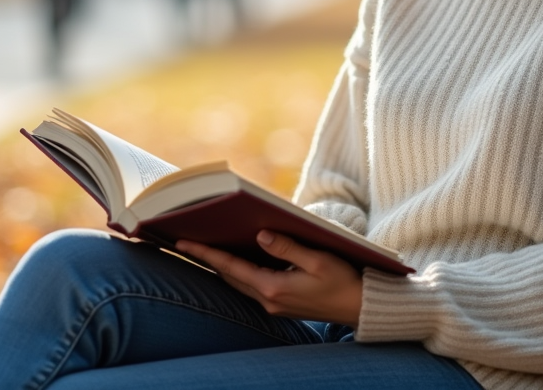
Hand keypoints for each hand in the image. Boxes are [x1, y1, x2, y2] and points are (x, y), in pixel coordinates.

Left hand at [177, 231, 362, 326]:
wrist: (359, 307)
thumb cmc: (343, 280)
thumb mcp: (317, 259)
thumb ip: (286, 247)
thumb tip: (260, 235)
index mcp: (274, 287)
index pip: (231, 268)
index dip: (206, 253)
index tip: (183, 243)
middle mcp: (269, 299)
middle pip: (230, 277)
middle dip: (208, 260)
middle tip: (187, 241)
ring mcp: (274, 305)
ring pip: (239, 284)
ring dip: (222, 268)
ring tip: (205, 249)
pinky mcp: (281, 305)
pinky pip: (252, 287)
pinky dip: (239, 273)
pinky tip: (237, 262)